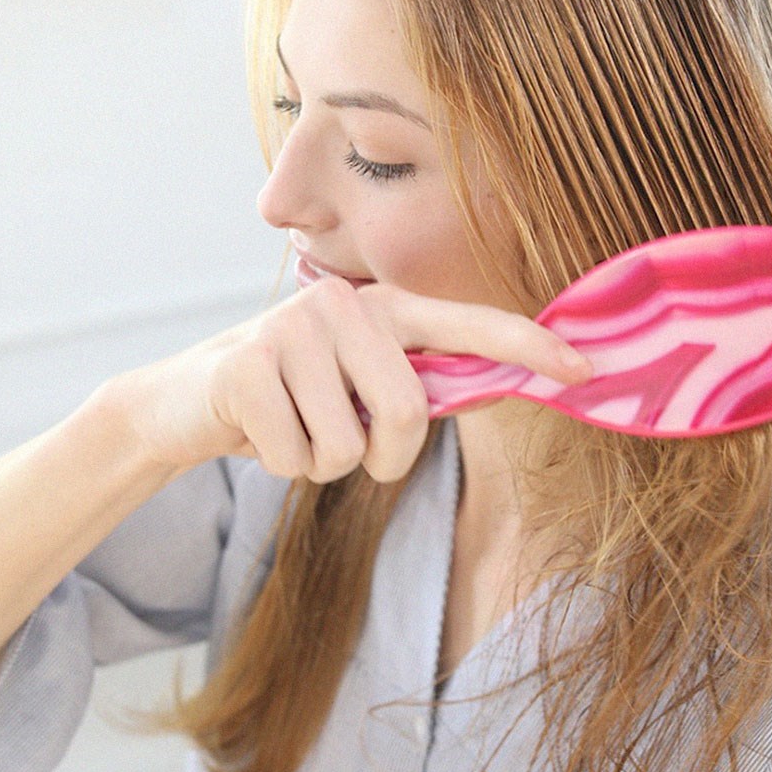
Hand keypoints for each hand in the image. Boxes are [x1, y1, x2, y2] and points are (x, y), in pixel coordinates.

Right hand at [114, 279, 591, 483]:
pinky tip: (258, 432)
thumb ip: (415, 383)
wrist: (187, 401)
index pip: (468, 325)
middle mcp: (346, 305)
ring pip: (349, 448)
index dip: (527, 346)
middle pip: (407, 413)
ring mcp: (294, 328)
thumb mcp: (356, 384)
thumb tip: (502, 385)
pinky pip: (298, 460)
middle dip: (381, 456)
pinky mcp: (247, 366)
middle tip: (345, 445)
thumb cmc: (294, 397)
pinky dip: (281, 466)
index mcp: (385, 309)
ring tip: (293, 428)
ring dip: (323, 463)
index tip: (584, 370)